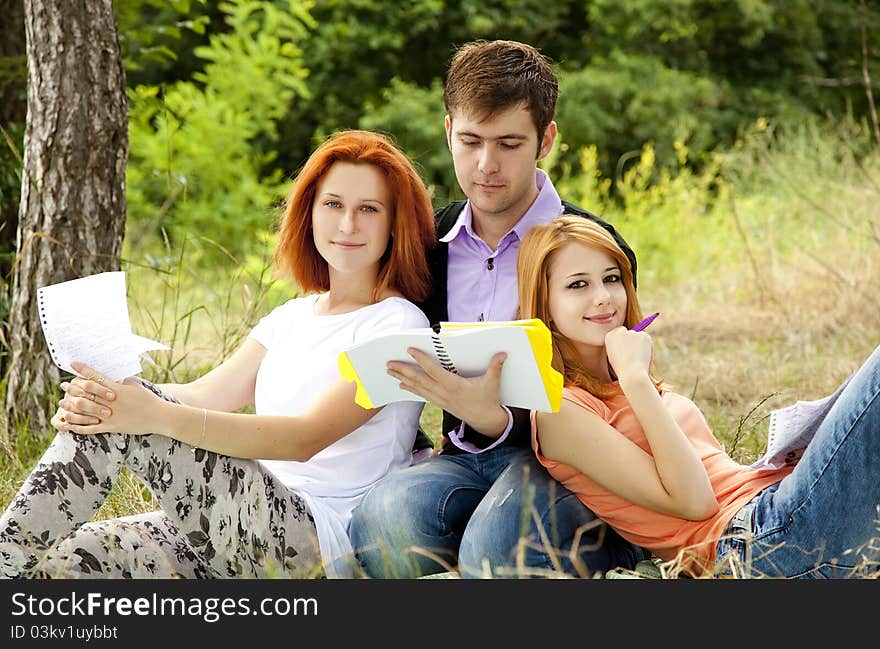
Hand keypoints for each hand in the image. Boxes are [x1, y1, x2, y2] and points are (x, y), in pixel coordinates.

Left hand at [52, 362, 161, 435]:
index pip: (96, 377)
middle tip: (63, 385)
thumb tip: (110, 377)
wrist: (159, 416)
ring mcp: (110, 416)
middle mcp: (111, 402)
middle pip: (86, 393)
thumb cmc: (148, 399)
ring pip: (84, 411)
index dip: (83, 370)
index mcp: (117, 389)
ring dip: (71, 406)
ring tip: (62, 403)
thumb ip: (121, 382)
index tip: (73, 364)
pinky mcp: (112, 428)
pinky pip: (91, 429)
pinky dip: (79, 426)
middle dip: (72, 388)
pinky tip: (70, 424)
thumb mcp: (135, 386)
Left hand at [387, 348, 508, 436]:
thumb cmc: (488, 399)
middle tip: (389, 363)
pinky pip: (421, 394)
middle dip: (403, 371)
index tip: (410, 350)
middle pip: (419, 380)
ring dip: (402, 379)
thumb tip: (502, 353)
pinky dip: (410, 389)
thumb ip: (495, 367)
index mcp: (454, 385)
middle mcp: (443, 392)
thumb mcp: (492, 383)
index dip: (421, 360)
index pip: (433, 370)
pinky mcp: (440, 402)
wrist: (484, 420)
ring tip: (390, 371)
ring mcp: (440, 399)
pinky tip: (401, 384)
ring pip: (417, 387)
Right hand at [605, 326, 653, 382]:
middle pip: (628, 333)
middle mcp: (619, 331)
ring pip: (638, 336)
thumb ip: (619, 347)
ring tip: (638, 359)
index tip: (625, 352)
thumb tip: (629, 344)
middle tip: (633, 355)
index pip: (618, 333)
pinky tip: (644, 356)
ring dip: (640, 345)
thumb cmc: (622, 370)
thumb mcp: (615, 357)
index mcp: (609, 336)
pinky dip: (648, 347)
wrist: (632, 373)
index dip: (623, 343)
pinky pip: (646, 339)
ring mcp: (632, 332)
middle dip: (632, 341)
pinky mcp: (643, 334)